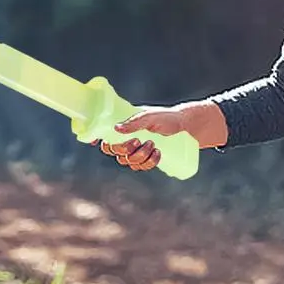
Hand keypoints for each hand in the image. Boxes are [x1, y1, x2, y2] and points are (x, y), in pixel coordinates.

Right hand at [90, 100, 227, 171]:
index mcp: (125, 126)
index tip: (94, 141)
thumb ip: (135, 122)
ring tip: (153, 146)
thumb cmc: (168, 118)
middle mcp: (128, 138)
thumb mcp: (151, 117)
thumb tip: (116, 128)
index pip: (104, 134)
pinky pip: (141, 167)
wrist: (188, 128)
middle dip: (124, 149)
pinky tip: (158, 155)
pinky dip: (148, 163)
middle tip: (138, 141)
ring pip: (127, 161)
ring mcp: (138, 150)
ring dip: (139, 156)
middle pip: (114, 151)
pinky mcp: (148, 159)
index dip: (95, 139)